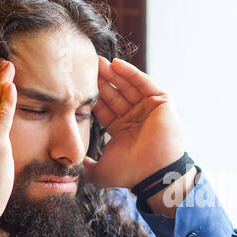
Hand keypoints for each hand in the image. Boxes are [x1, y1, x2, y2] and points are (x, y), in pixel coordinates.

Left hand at [84, 56, 187, 188]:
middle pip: (116, 94)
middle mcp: (136, 119)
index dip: (93, 97)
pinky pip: (145, 83)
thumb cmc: (130, 173)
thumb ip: (86, 167)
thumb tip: (73, 165)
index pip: (105, 108)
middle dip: (102, 81)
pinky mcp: (163, 103)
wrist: (154, 174)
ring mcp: (150, 110)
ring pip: (129, 86)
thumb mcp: (100, 172)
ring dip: (114, 74)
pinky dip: (131, 72)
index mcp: (123, 131)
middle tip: (86, 66)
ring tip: (98, 62)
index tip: (78, 85)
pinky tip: (116, 63)